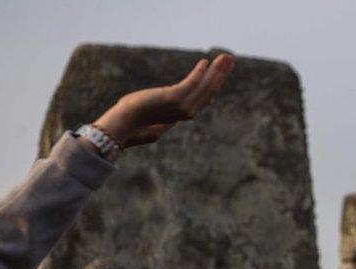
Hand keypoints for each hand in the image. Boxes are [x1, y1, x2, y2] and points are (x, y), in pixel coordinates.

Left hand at [93, 53, 234, 147]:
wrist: (125, 124)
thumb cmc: (134, 122)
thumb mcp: (154, 116)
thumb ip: (164, 112)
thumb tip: (164, 113)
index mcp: (184, 115)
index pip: (205, 97)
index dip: (215, 83)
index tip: (221, 72)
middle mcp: (188, 112)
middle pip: (210, 90)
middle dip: (221, 74)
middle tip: (230, 59)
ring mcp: (183, 107)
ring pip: (206, 86)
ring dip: (217, 71)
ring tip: (226, 57)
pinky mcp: (176, 99)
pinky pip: (192, 82)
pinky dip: (200, 72)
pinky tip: (205, 62)